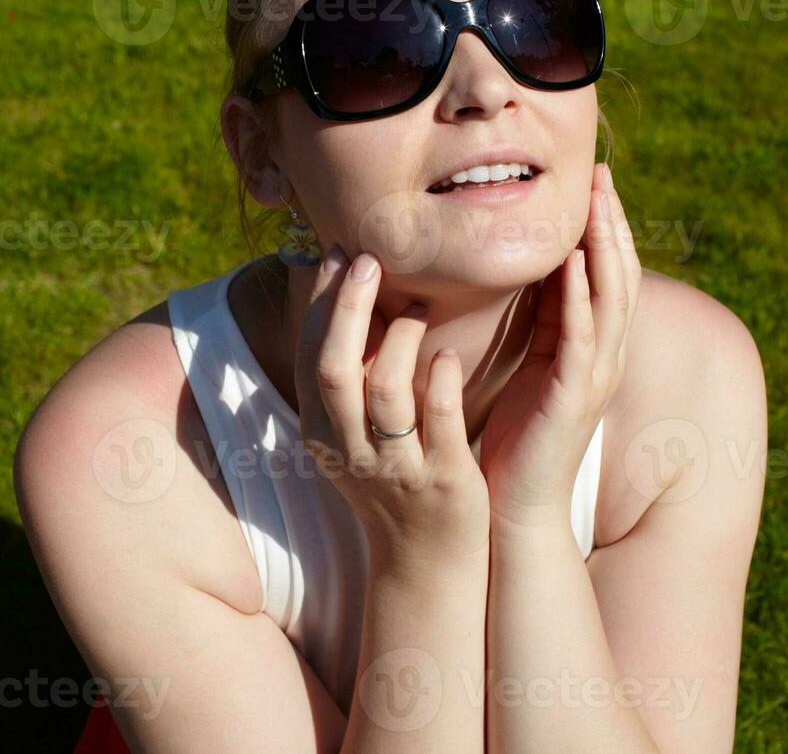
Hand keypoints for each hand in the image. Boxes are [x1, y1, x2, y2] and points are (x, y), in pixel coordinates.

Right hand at [294, 246, 490, 573]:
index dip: (321, 302)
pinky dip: (444, 382)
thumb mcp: (353, 433)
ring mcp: (396, 466)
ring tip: (417, 308)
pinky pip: (440, 421)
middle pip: (334, 368)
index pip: (309, 355)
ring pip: (386, 393)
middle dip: (348, 308)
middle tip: (370, 260)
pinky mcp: (443, 478)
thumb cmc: (394, 478)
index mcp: (322, 431)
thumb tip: (346, 298)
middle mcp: (350, 449)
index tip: (339, 253)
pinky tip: (452, 355)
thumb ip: (350, 376)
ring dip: (399, 340)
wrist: (425, 559)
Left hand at [479, 162, 641, 533]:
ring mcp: (595, 377)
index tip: (593, 183)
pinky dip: (582, 298)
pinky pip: (582, 337)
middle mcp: (605, 358)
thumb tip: (536, 272)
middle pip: (620, 277)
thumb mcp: (532, 365)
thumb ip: (541, 321)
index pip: (609, 276)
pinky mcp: (573, 396)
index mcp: (595, 349)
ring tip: (597, 204)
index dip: (605, 228)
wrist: (517, 505)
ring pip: (611, 299)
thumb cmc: (519, 437)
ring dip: (605, 248)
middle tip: (602, 176)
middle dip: (612, 224)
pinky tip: (575, 264)